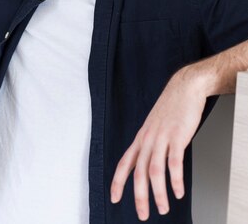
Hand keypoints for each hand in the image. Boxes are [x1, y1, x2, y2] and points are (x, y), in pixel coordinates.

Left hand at [110, 68, 206, 219]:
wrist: (185, 87)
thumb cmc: (172, 107)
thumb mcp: (154, 125)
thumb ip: (151, 143)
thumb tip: (150, 163)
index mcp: (141, 137)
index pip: (124, 162)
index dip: (118, 181)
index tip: (114, 198)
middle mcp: (148, 138)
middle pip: (139, 172)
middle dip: (139, 196)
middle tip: (142, 214)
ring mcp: (162, 137)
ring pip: (155, 170)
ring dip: (158, 193)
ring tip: (163, 208)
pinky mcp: (178, 136)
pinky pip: (175, 162)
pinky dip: (175, 180)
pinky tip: (178, 191)